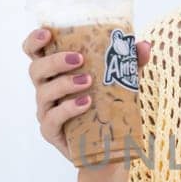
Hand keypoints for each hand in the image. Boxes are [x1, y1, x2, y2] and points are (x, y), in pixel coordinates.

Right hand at [22, 26, 153, 162]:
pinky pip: (52, 118)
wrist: (106, 148)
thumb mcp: (121, 82)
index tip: (47, 33)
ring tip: (88, 81)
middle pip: (36, 69)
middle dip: (55, 61)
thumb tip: (145, 45)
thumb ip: (130, 63)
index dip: (35, 40)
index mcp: (55, 72)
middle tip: (79, 59)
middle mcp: (46, 89)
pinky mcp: (50, 131)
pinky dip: (68, 108)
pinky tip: (85, 103)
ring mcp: (46, 111)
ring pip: (43, 92)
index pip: (35, 52)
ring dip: (65, 83)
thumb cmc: (106, 107)